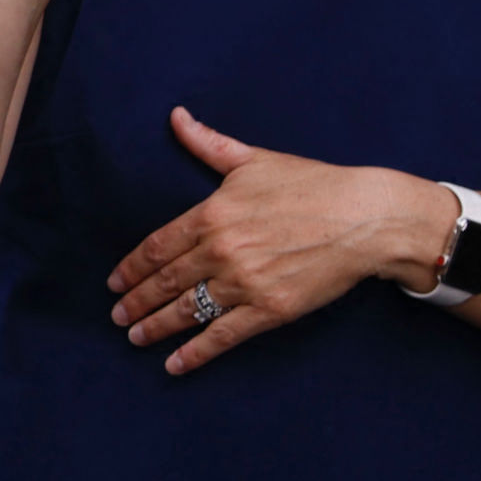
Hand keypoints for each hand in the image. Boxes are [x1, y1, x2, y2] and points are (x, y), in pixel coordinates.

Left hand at [107, 108, 445, 375]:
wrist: (366, 219)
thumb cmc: (313, 185)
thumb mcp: (255, 160)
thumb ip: (208, 144)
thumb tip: (176, 117)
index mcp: (212, 214)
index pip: (157, 247)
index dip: (131, 268)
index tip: (114, 282)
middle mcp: (221, 250)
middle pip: (165, 282)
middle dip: (136, 301)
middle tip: (117, 315)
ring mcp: (244, 283)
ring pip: (187, 310)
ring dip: (155, 327)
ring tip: (134, 337)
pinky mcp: (270, 309)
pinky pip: (222, 335)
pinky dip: (195, 352)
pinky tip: (174, 364)